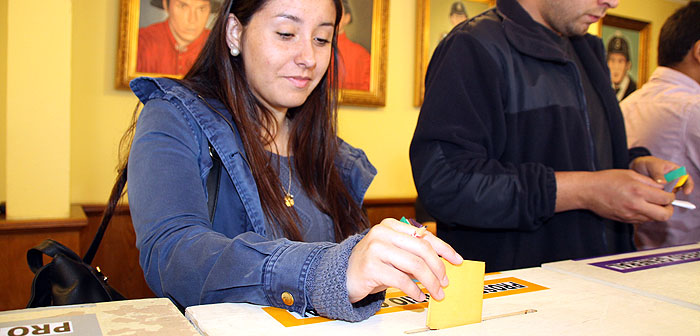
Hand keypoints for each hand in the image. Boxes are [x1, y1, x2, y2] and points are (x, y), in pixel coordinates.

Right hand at [346, 218, 462, 303]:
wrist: (343, 275)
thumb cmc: (372, 264)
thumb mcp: (393, 253)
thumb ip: (413, 253)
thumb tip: (442, 264)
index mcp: (390, 225)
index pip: (424, 235)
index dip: (444, 248)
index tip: (456, 260)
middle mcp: (382, 233)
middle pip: (422, 249)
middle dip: (438, 268)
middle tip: (445, 282)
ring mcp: (375, 249)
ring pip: (414, 265)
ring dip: (430, 282)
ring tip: (436, 292)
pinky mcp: (371, 266)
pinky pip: (401, 280)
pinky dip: (415, 290)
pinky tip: (419, 295)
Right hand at [559, 169, 673, 222]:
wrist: (588, 191)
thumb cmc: (606, 180)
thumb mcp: (630, 174)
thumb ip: (649, 182)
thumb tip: (663, 189)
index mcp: (638, 191)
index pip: (666, 199)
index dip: (671, 196)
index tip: (668, 193)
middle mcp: (636, 205)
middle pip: (664, 215)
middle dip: (668, 209)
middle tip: (665, 203)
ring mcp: (630, 215)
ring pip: (654, 219)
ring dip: (656, 212)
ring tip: (650, 203)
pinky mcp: (625, 220)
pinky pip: (642, 220)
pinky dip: (645, 214)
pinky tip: (639, 206)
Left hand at [630, 156, 694, 194]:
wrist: (636, 168)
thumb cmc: (647, 164)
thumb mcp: (652, 165)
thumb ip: (658, 173)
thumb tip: (663, 183)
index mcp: (676, 171)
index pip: (686, 179)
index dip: (688, 186)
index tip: (686, 192)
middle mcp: (673, 181)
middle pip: (677, 190)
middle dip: (672, 194)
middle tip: (664, 195)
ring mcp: (666, 188)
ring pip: (669, 196)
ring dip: (663, 197)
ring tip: (651, 193)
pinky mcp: (658, 194)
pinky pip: (660, 199)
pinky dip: (656, 199)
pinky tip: (649, 197)